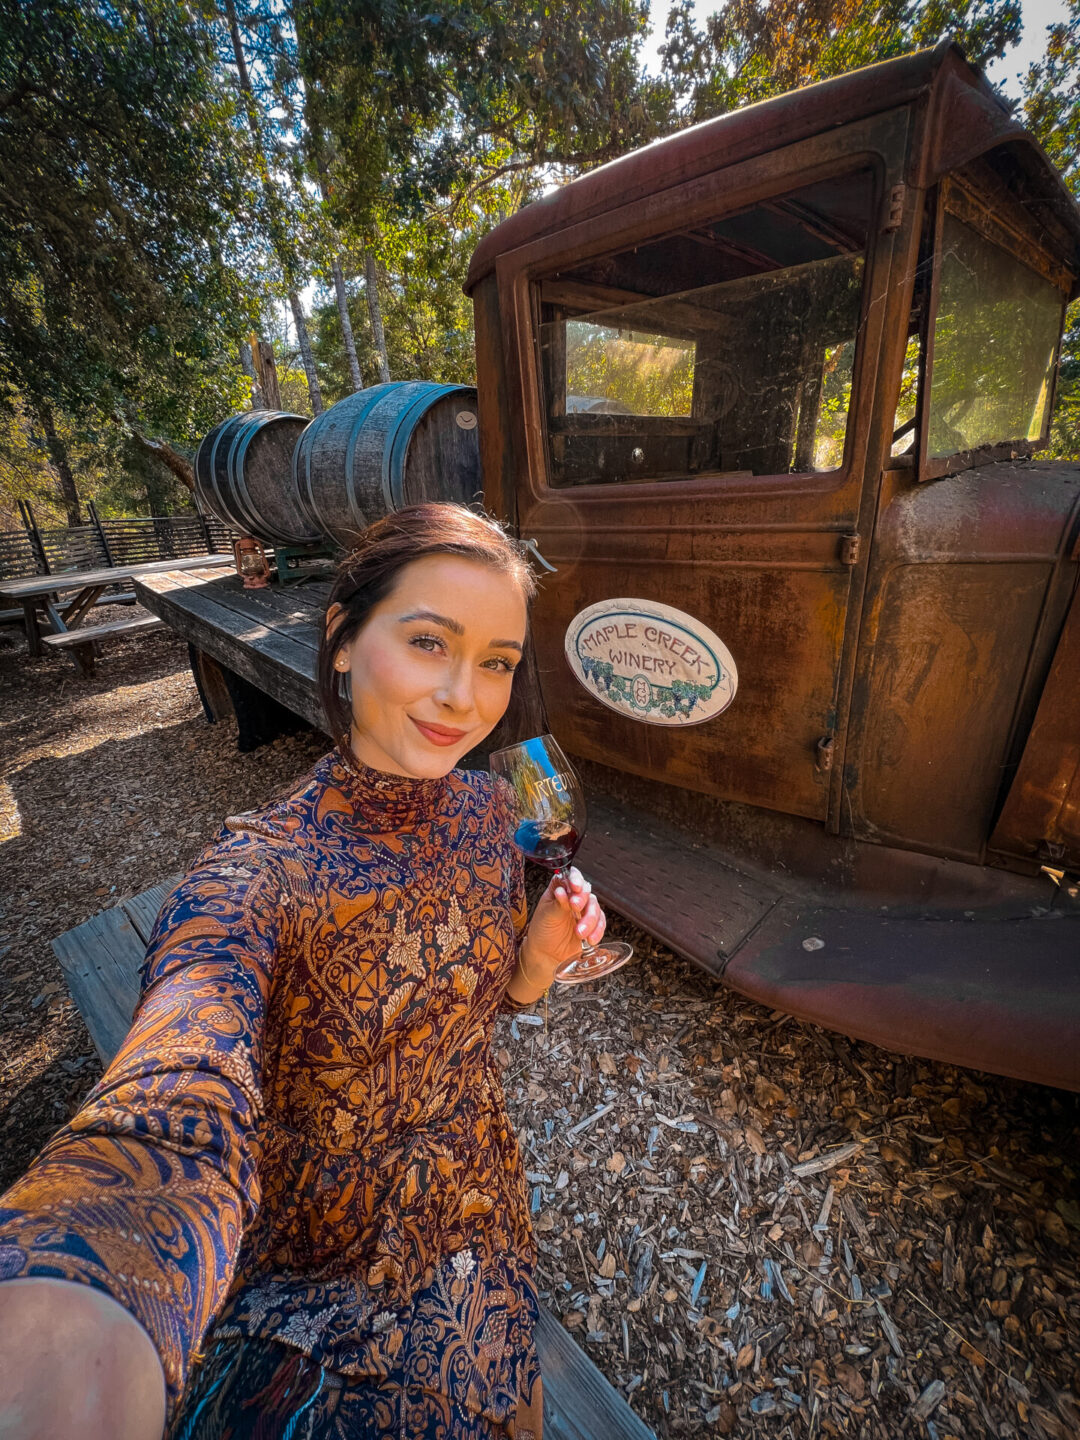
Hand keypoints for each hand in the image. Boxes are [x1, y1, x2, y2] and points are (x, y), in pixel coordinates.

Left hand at [522, 867, 607, 983]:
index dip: (575, 879)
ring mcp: (583, 911)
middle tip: (575, 908)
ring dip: (589, 920)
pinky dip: (598, 931)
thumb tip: (562, 890)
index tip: (575, 888)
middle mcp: (573, 897)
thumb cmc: (542, 932)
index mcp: (559, 889)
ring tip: (579, 933)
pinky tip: (589, 939)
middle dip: (582, 900)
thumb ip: (558, 904)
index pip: (570, 876)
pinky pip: (601, 923)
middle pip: (586, 891)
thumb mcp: (547, 916)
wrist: (546, 955)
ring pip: (595, 907)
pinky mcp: (592, 924)